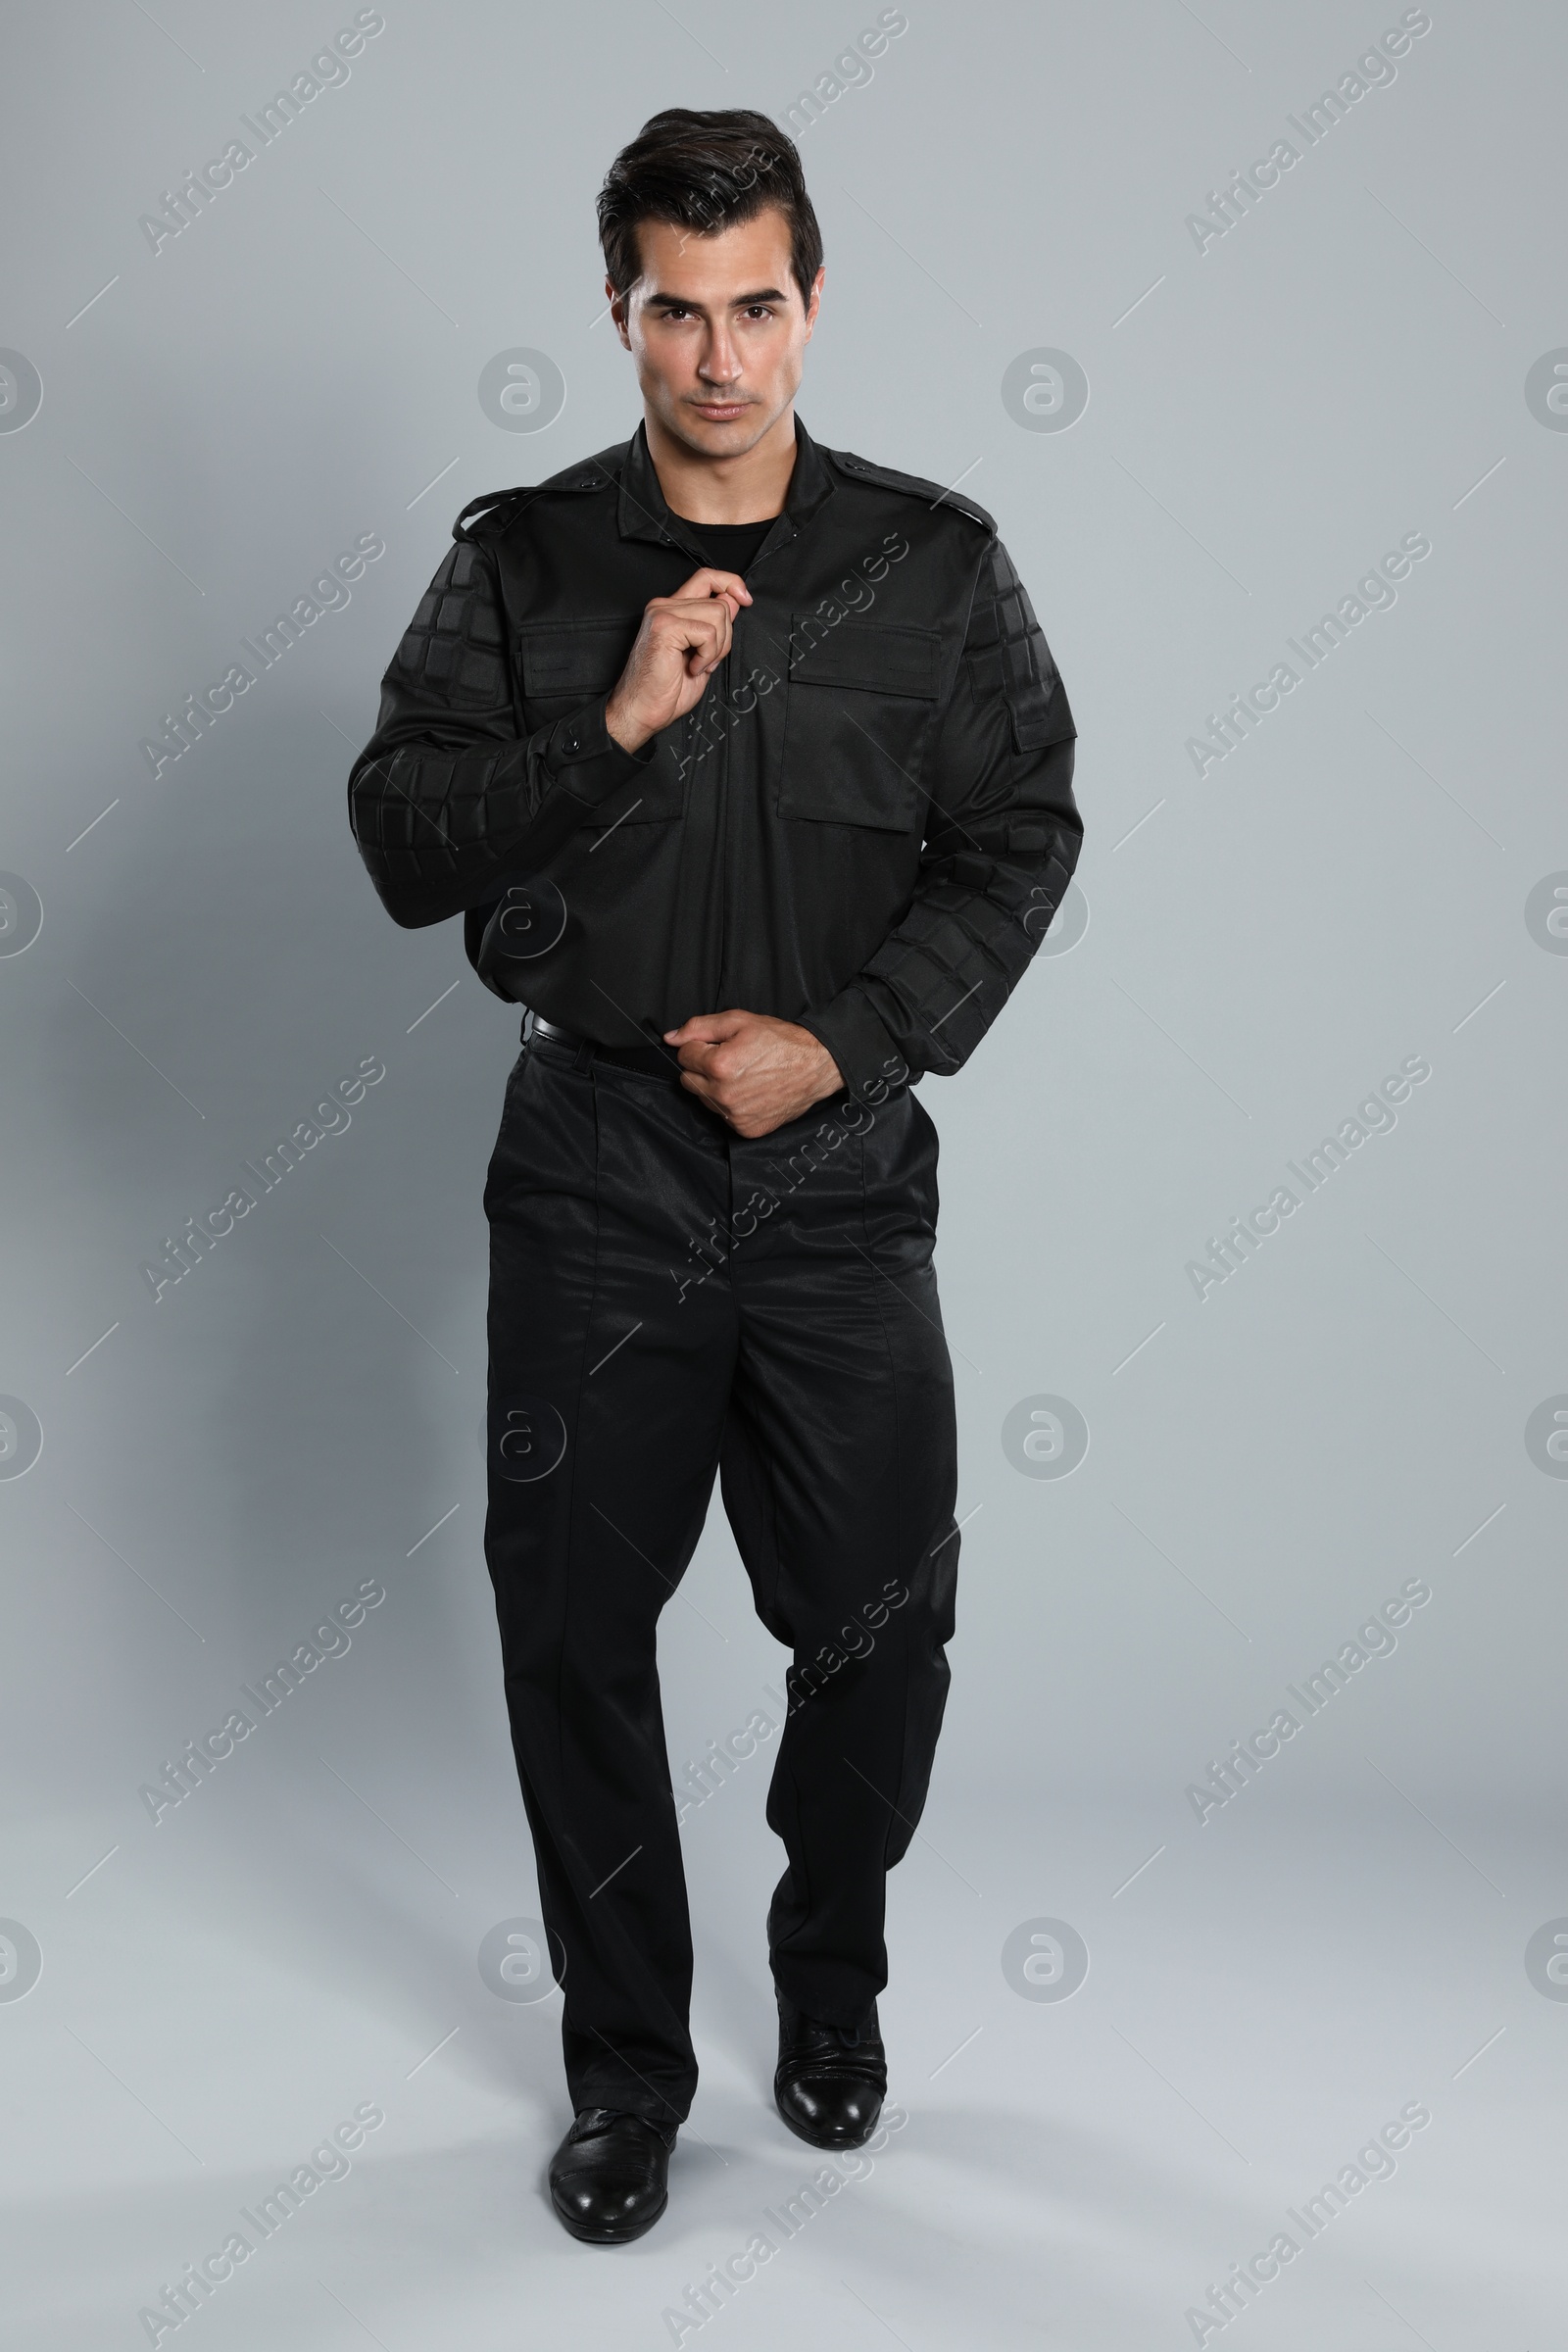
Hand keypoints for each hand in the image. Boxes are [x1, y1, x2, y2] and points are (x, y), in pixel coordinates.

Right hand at [604, 568, 752, 753]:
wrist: (642, 711)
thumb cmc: (667, 690)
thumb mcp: (703, 653)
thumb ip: (715, 624)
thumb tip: (735, 599)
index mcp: (672, 609)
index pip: (706, 577)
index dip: (731, 583)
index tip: (745, 600)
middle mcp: (665, 605)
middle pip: (720, 602)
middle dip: (726, 636)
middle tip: (707, 661)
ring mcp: (663, 613)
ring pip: (718, 614)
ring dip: (717, 647)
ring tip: (699, 665)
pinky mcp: (665, 627)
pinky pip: (708, 633)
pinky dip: (707, 655)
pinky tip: (692, 668)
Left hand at [663, 1010, 843, 1138]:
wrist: (816, 1066)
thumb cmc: (781, 1041)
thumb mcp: (740, 1020)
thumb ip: (700, 1026)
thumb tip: (671, 1037)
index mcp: (719, 1065)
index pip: (683, 1056)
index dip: (700, 1046)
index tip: (719, 1045)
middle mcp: (723, 1094)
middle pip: (688, 1081)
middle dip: (702, 1068)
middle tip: (729, 1059)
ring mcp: (734, 1115)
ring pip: (703, 1100)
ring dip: (714, 1088)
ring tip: (742, 1075)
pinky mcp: (745, 1129)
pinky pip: (722, 1117)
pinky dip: (730, 1105)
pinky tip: (749, 1091)